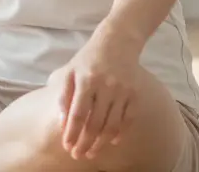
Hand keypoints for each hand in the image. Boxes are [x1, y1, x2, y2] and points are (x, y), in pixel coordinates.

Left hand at [57, 32, 141, 160]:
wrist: (117, 42)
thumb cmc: (88, 59)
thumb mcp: (70, 71)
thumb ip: (63, 96)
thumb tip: (62, 123)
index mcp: (86, 80)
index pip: (78, 113)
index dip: (72, 132)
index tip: (66, 146)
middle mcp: (106, 86)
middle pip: (95, 123)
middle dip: (85, 142)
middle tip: (77, 155)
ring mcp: (123, 91)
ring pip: (112, 125)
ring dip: (100, 143)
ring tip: (91, 153)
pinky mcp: (135, 94)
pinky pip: (128, 119)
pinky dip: (120, 132)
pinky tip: (111, 142)